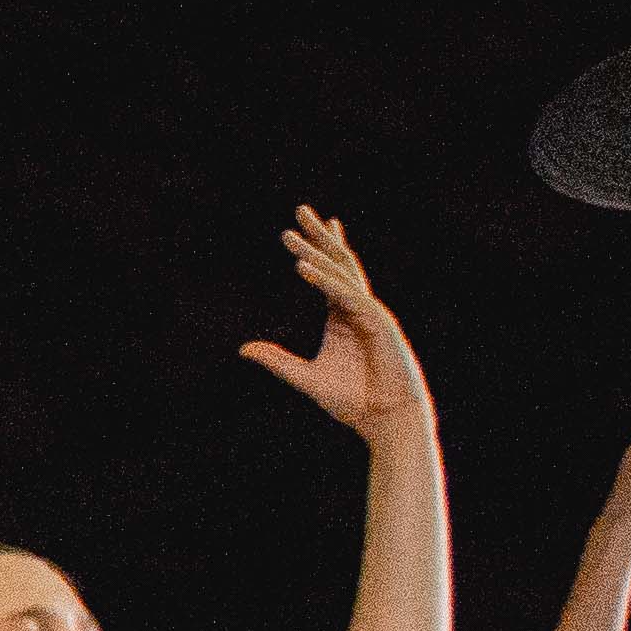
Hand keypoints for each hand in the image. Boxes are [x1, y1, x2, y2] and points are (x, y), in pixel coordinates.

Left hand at [236, 208, 428, 440]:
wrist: (386, 421)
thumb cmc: (354, 401)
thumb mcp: (305, 378)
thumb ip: (277, 361)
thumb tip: (244, 349)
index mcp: (342, 317)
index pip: (329, 274)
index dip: (318, 249)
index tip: (303, 229)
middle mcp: (357, 309)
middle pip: (338, 264)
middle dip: (319, 236)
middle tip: (300, 210)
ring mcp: (370, 313)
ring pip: (342, 273)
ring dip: (317, 250)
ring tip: (291, 232)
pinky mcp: (378, 323)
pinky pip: (347, 295)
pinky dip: (325, 280)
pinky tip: (303, 266)